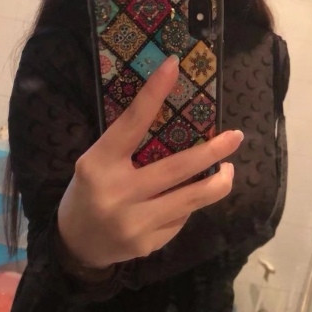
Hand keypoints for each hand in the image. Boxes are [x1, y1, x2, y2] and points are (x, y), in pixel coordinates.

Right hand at [57, 55, 242, 268]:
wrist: (76, 245)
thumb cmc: (90, 192)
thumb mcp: (98, 163)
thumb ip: (128, 148)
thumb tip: (179, 124)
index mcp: (98, 165)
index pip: (131, 124)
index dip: (153, 93)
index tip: (174, 66)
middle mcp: (116, 194)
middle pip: (176, 168)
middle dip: (213, 151)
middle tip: (236, 136)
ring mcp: (134, 224)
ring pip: (191, 199)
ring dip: (218, 182)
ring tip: (228, 168)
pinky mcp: (148, 245)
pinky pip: (181, 219)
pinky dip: (188, 205)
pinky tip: (185, 200)